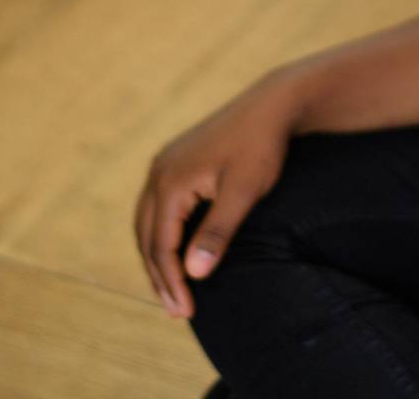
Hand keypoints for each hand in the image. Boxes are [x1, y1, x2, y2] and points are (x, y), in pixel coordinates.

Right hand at [133, 78, 302, 319]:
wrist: (271, 104)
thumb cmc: (261, 148)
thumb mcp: (244, 193)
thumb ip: (218, 232)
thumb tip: (193, 273)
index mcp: (171, 181)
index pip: (162, 245)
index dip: (172, 282)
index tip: (186, 312)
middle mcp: (158, 172)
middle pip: (147, 237)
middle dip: (160, 276)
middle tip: (177, 311)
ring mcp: (164, 164)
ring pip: (147, 222)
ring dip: (157, 258)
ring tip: (171, 290)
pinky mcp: (175, 162)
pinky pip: (157, 207)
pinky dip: (162, 235)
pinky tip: (176, 252)